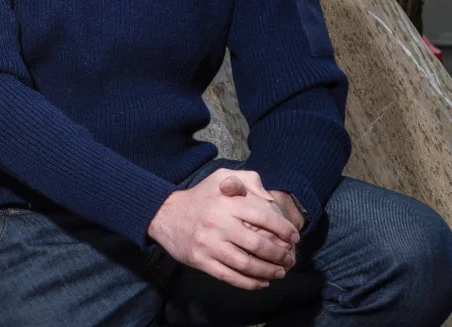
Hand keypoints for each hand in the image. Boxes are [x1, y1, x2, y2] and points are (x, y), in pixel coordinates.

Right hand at [147, 168, 299, 289]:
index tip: (294, 237)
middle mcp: (218, 223)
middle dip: (280, 255)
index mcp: (226, 202)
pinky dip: (250, 283)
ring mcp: (208, 244)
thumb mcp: (221, 177)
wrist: (166, 214)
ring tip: (280, 272)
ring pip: (246, 264)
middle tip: (290, 259)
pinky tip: (261, 282)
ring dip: (269, 271)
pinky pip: (230, 276)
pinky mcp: (201, 260)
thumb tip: (268, 198)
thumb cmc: (201, 197)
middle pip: (259, 244)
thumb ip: (248, 180)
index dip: (284, 229)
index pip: (264, 217)